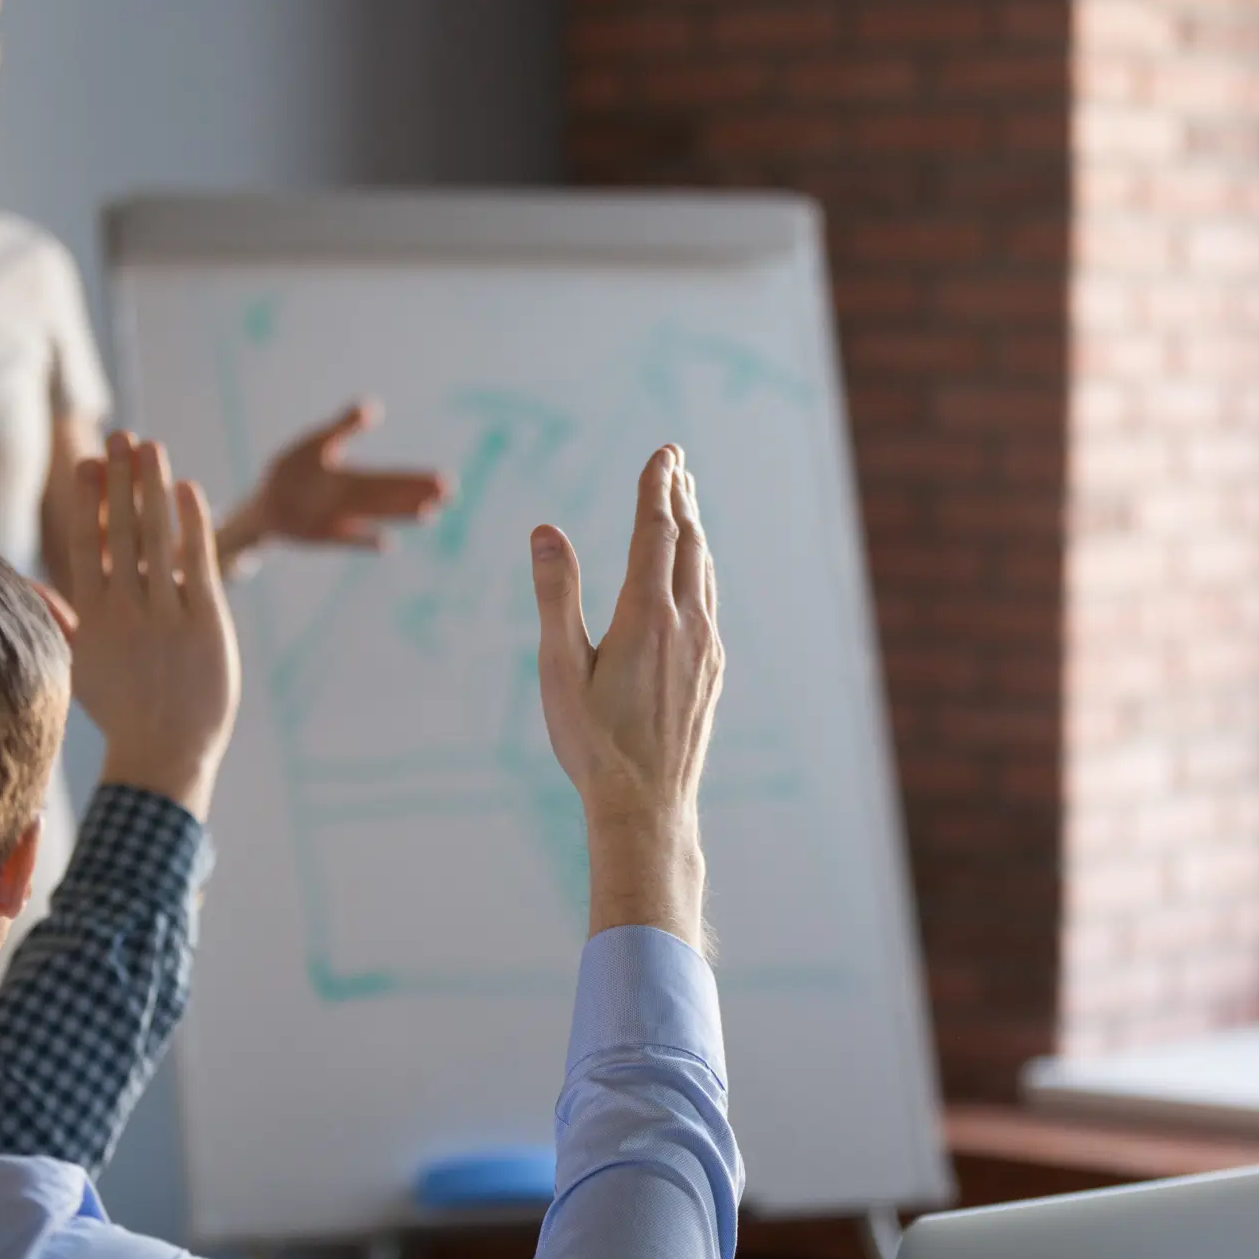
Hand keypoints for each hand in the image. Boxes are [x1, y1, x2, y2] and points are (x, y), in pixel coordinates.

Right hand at [62, 432, 242, 817]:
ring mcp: (164, 615)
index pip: (86, 544)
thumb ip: (62, 620)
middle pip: (119, 530)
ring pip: (155, 538)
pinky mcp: (205, 624)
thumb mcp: (81, 665)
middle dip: (120, 479)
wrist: (164, 756)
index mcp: (91, 617)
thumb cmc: (125, 711)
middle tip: (121, 434)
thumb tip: (32, 586)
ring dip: (151, 488)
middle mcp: (124, 610)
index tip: (88, 459)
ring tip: (151, 446)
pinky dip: (192, 525)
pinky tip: (187, 489)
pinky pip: (196, 564)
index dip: (87, 498)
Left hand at [225, 402, 449, 559]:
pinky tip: (389, 545)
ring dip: (402, 514)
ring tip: (431, 513)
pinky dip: (365, 541)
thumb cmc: (290, 470)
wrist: (265, 505)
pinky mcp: (325, 536)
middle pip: (391, 497)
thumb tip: (374, 407)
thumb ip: (343, 427)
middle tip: (451, 493)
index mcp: (354, 477)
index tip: (444, 478)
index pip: (392, 478)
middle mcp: (353, 500)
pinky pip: (349, 539)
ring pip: (377, 516)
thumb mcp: (315, 443)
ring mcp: (342, 520)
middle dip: (419, 494)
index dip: (417, 479)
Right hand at [529, 445, 723, 952]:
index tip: (661, 453)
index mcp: (647, 615)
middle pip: (689, 542)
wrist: (647, 805)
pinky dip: (701, 568)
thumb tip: (546, 531)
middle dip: (680, 496)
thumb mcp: (559, 669)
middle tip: (676, 460)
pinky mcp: (712, 671)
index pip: (657, 531)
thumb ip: (556, 596)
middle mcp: (687, 624)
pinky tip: (694, 572)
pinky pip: (710, 601)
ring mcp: (706, 648)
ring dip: (695, 529)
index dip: (658, 487)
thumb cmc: (592, 742)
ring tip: (686, 501)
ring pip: (705, 571)